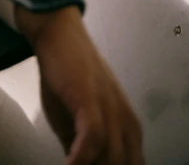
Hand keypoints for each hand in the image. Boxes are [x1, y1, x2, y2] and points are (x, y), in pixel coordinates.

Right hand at [15, 5, 143, 164]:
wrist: (59, 36)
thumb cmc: (68, 76)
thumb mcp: (77, 121)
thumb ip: (84, 149)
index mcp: (129, 128)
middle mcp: (126, 121)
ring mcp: (111, 110)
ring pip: (113, 159)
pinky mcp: (91, 99)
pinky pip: (92, 140)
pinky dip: (80, 160)